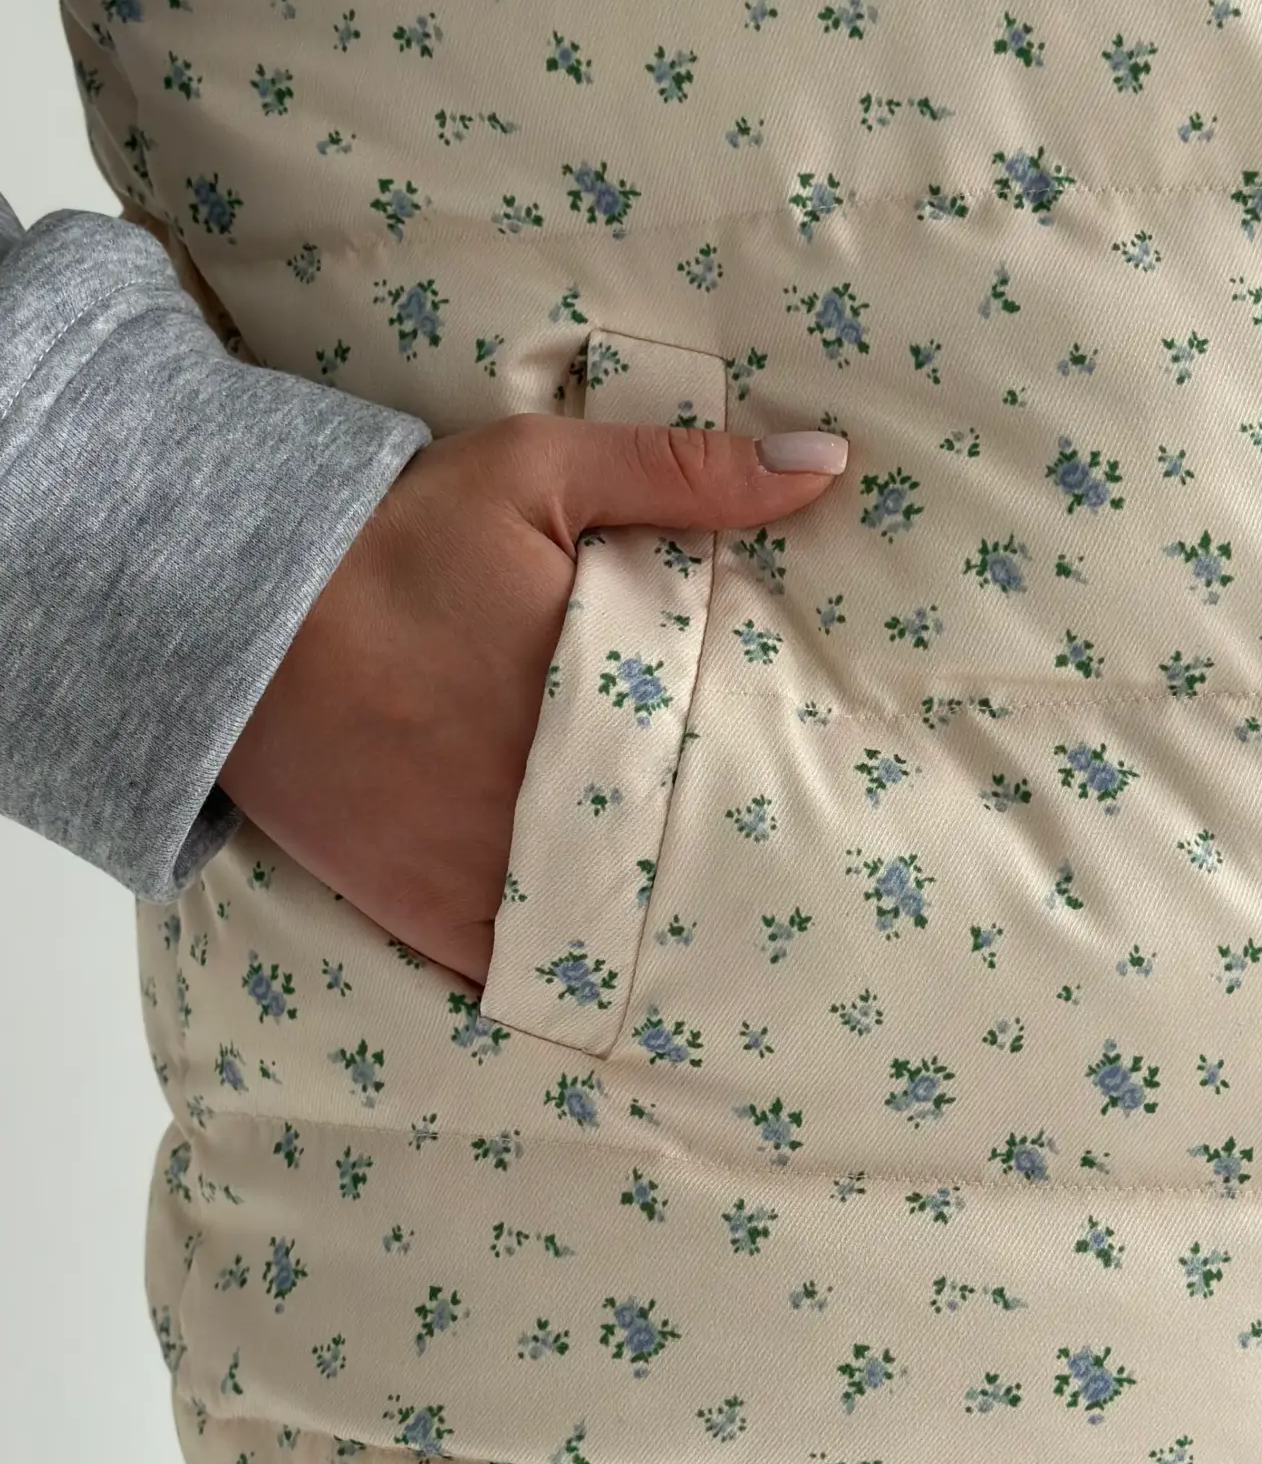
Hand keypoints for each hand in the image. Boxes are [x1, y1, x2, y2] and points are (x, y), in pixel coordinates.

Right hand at [217, 415, 845, 984]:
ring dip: (657, 937)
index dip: (773, 794)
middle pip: (675, 860)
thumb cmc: (390, 537)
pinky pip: (516, 974)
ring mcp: (491, 869)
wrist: (231, 606)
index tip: (813, 811)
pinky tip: (614, 996)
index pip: (725, 767)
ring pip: (609, 932)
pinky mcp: (426, 910)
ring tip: (725, 960)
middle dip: (729, 875)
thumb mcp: (539, 473)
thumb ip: (683, 474)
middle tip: (790, 899)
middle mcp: (559, 801)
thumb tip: (828, 467)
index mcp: (605, 701)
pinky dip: (562, 980)